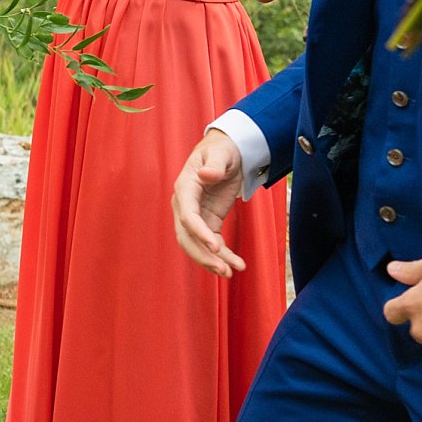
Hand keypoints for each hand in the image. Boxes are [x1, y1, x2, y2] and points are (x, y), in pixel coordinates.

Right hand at [172, 129, 247, 277]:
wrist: (227, 151)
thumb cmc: (222, 149)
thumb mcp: (221, 153)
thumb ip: (215, 164)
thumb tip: (206, 175)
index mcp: (185, 186)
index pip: (187, 215)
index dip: (199, 232)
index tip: (216, 247)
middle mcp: (185, 203)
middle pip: (186, 236)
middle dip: (203, 255)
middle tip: (223, 269)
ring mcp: (195, 214)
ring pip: (196, 244)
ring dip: (211, 260)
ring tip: (232, 272)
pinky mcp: (208, 220)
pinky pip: (210, 243)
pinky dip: (222, 255)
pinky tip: (236, 264)